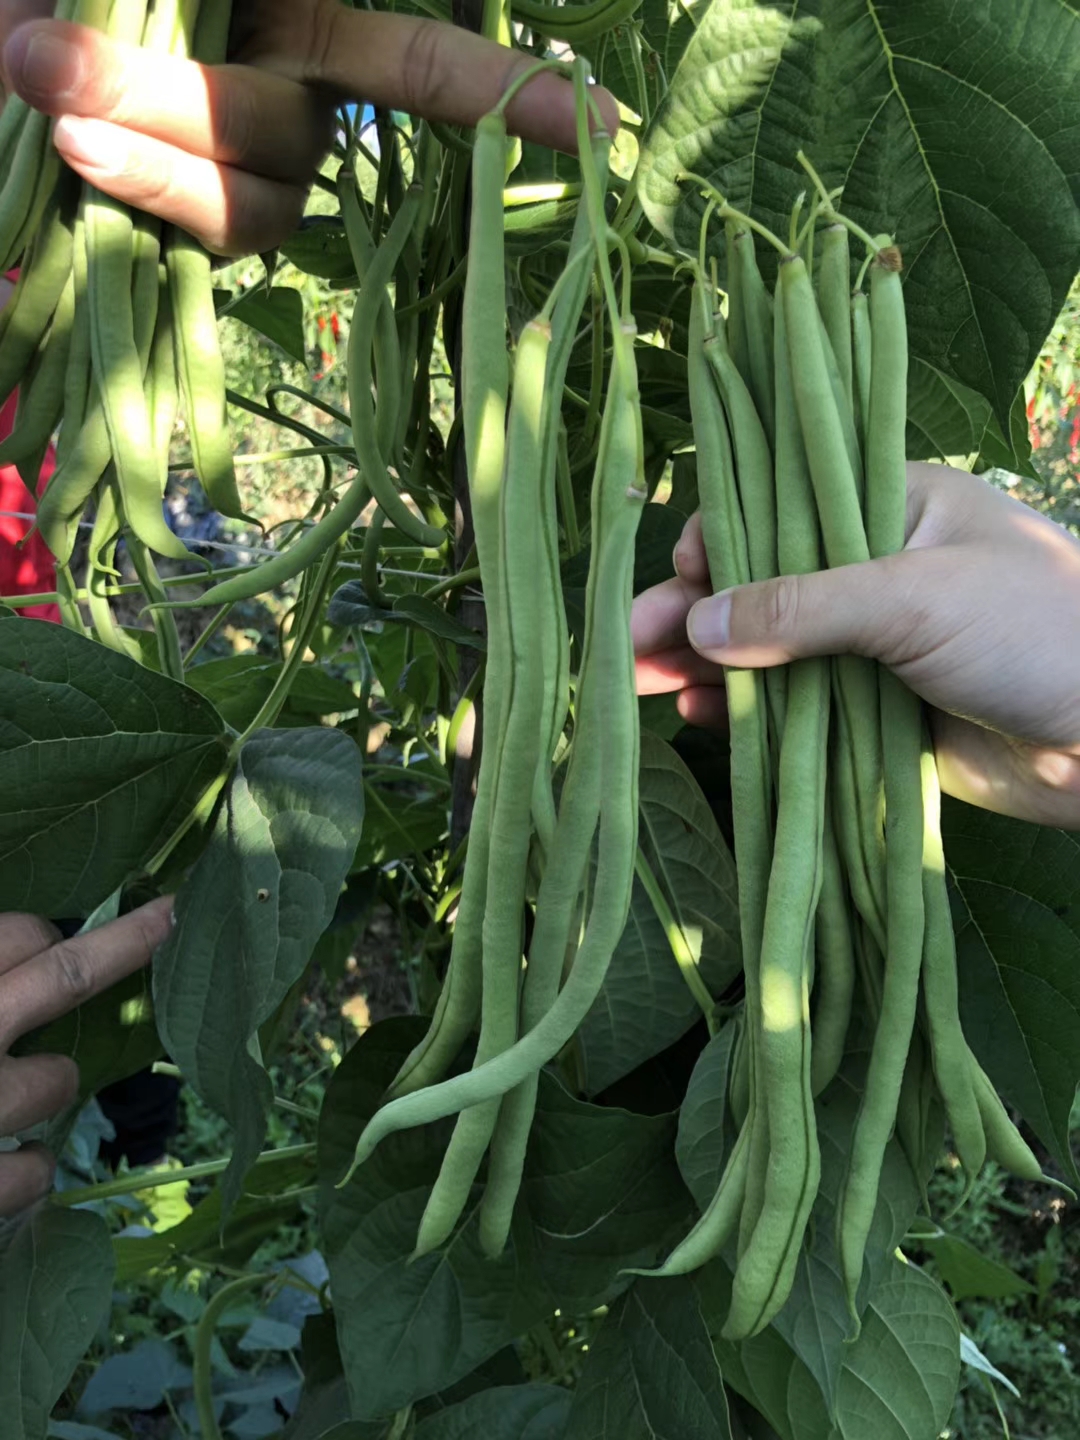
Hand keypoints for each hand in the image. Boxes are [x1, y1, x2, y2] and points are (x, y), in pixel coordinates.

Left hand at [0, 0, 618, 256]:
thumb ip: (223, 22)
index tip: (599, 132)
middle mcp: (294, 97)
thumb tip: (218, 43)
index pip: (418, 66)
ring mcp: (254, 173)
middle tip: (44, 61)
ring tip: (40, 90)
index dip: (507, 97)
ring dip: (152, 151)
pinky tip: (73, 150)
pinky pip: (211, 236)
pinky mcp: (200, 232)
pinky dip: (147, 197)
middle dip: (180, 104)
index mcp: (296, 22)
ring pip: (258, 193)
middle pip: (298, 128)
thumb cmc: (50, 0)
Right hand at [0, 895, 172, 1216]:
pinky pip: (36, 1173)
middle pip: (67, 973)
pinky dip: (26, 1173)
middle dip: (130, 941)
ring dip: (47, 1085)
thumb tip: (25, 941)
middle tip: (170, 917)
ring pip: (58, 1079)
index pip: (16, 933)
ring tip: (2, 1098)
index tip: (52, 934)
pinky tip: (2, 1171)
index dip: (39, 934)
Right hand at [633, 463, 1079, 828]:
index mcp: (889, 507)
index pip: (779, 510)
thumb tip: (695, 625)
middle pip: (758, 584)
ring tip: (640, 688)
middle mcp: (871, 570)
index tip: (681, 580)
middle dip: (690, 612)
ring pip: (766, 649)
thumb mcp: (914, 597)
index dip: (719, 543)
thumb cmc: (1034, 633)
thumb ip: (801, 606)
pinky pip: (791, 706)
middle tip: (627, 647)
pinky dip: (745, 711)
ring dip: (704, 666)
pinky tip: (699, 717)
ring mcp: (870, 645)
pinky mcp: (872, 711)